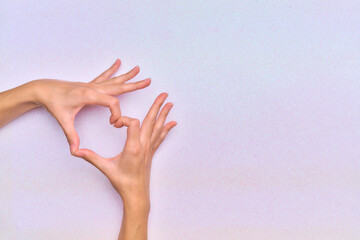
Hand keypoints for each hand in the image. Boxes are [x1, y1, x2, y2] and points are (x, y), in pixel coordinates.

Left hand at [31, 59, 150, 153]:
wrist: (44, 89)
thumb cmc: (53, 103)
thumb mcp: (63, 120)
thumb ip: (71, 136)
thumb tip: (76, 150)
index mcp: (90, 95)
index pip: (112, 102)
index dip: (116, 114)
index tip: (114, 123)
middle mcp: (94, 88)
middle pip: (119, 86)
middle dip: (134, 85)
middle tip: (148, 81)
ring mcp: (92, 84)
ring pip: (114, 80)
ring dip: (127, 76)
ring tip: (138, 70)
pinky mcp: (90, 84)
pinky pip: (104, 76)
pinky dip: (113, 70)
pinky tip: (118, 63)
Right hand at [75, 93, 175, 204]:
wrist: (136, 194)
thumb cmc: (122, 181)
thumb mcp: (105, 168)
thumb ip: (91, 157)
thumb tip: (77, 151)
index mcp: (133, 147)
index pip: (133, 123)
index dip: (123, 119)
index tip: (114, 124)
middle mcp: (144, 145)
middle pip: (151, 121)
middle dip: (157, 106)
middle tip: (163, 94)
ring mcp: (149, 148)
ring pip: (158, 127)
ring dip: (164, 114)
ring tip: (169, 103)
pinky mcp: (151, 152)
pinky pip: (160, 137)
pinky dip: (166, 128)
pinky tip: (172, 123)